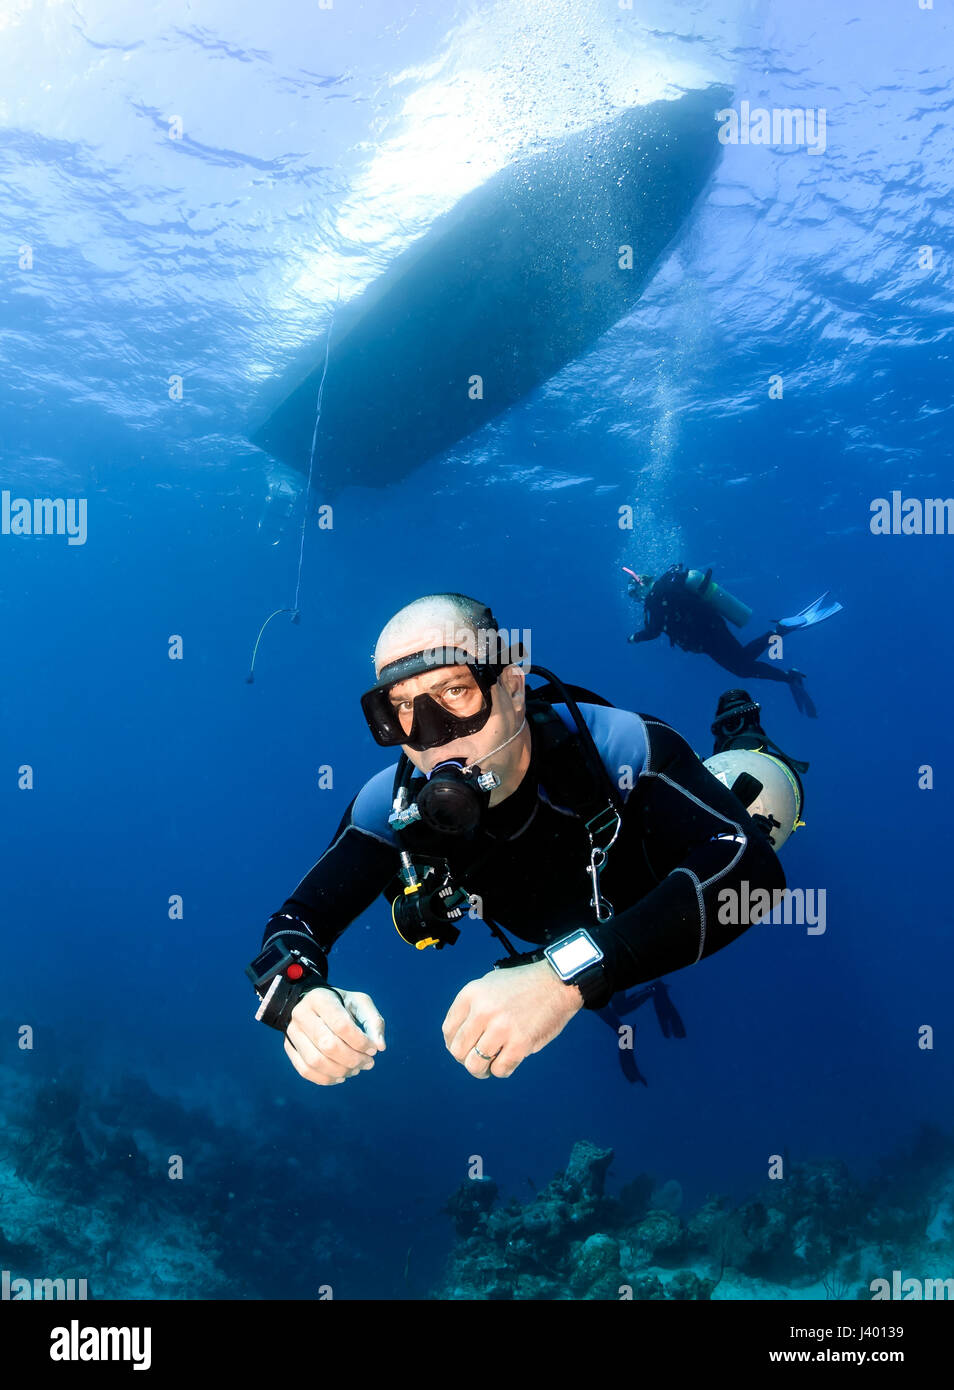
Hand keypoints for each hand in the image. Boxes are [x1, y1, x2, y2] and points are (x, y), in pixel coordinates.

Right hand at [284, 986, 384, 1086]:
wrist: (313, 1004)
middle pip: (327, 1045)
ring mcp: (292, 1032)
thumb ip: (374, 1022)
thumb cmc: (342, 1004)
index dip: (360, 1042)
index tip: (373, 1050)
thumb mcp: (360, 1003)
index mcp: (320, 998)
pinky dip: (326, 1078)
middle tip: (368, 1063)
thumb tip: (380, 1046)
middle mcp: (301, 1014)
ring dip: (341, 1071)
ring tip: (356, 1070)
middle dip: (352, 1059)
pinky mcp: (288, 1047)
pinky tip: (341, 1076)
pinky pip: (305, 1070)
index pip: (341, 1025)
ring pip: (315, 1061)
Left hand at [442, 960, 583, 1079]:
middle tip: (477, 1058)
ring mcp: (501, 1028)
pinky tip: (507, 1061)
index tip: (464, 1047)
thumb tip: (458, 1037)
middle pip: (458, 1051)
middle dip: (465, 1059)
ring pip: (475, 1065)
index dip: (453, 1044)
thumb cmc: (523, 984)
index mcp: (471, 994)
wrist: (557, 983)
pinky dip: (502, 1070)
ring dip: (481, 1070)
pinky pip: (500, 1070)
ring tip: (490, 1065)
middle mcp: (483, 1011)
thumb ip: (471, 1007)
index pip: (448, 1030)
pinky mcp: (520, 1043)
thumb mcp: (488, 984)